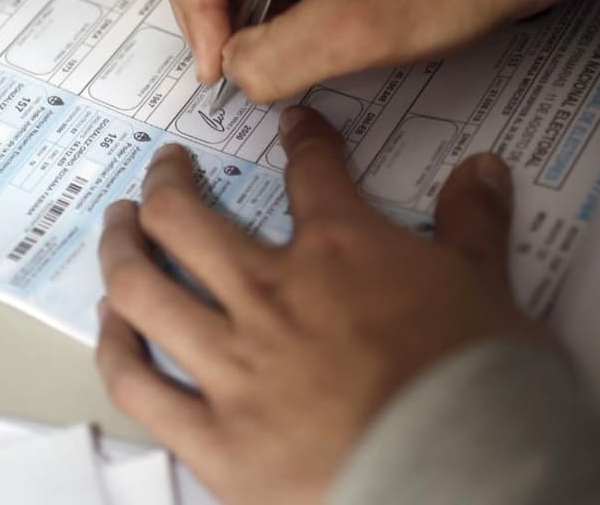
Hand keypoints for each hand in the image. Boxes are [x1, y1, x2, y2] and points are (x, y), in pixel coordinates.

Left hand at [95, 107, 549, 504]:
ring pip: (143, 289)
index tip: (294, 129)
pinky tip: (109, 325)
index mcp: (339, 251)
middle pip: (185, 218)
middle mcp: (270, 295)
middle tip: (163, 170)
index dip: (302, 141)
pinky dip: (115, 349)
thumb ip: (473, 226)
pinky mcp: (215, 439)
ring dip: (119, 249)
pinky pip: (140, 385)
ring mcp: (233, 366)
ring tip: (117, 228)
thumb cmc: (483, 387)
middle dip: (167, 182)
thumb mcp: (490, 290)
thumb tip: (483, 168)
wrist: (466, 478)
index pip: (312, 173)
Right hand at [144, 0, 598, 100]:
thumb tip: (232, 73)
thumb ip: (273, 57)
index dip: (190, 12)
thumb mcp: (357, 27)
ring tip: (307, 54)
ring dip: (259, 23)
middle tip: (265, 70)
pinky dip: (287, 14)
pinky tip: (326, 38)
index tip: (228, 66)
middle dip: (223, 21)